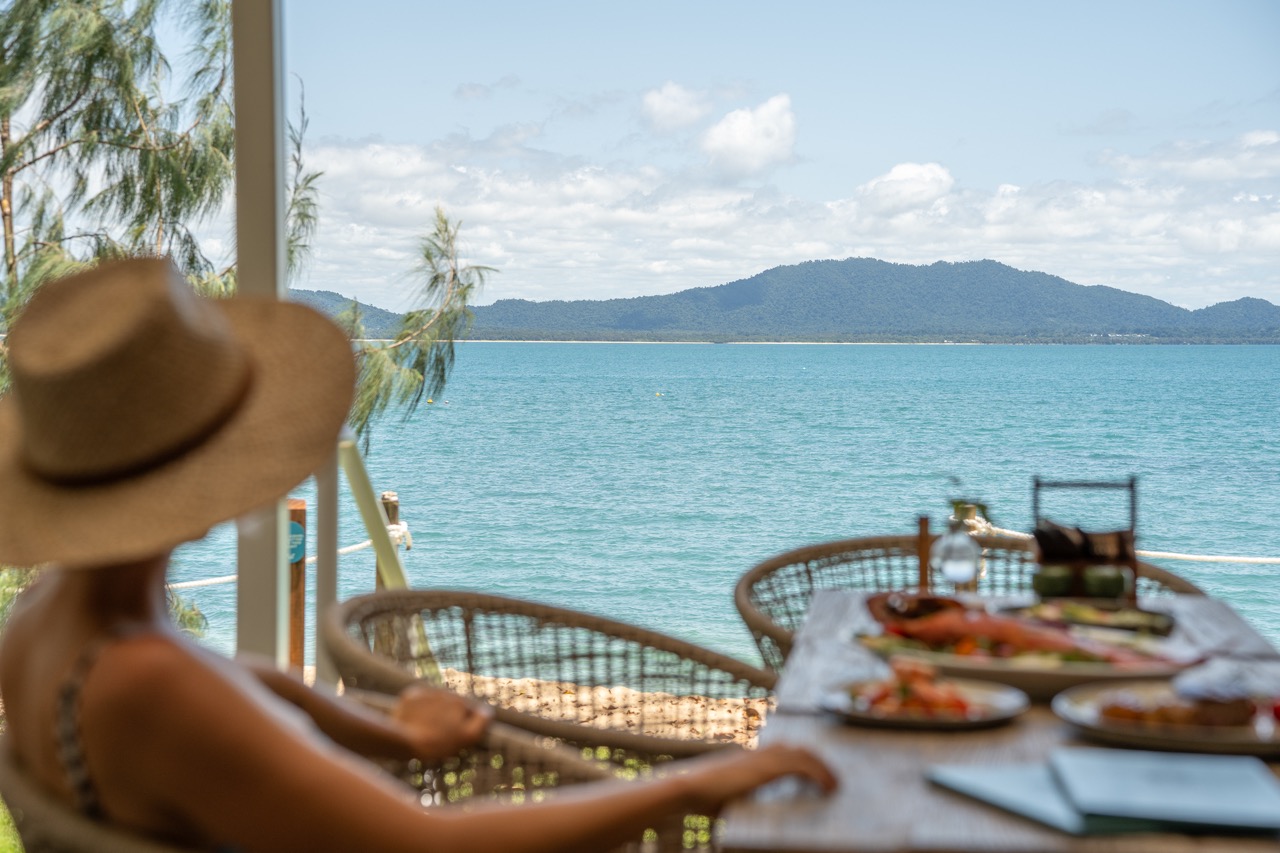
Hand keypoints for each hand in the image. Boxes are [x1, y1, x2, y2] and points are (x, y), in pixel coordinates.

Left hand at [391, 685, 492, 760]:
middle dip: (447, 716)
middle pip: (450, 704)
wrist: (405, 740)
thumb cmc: (438, 742)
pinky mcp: (410, 694)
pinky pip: (418, 700)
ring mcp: (426, 692)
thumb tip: (488, 711)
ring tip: (425, 729)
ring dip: (432, 712)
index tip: (455, 735)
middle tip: (439, 734)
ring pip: (434, 702)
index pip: (467, 710)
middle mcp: (445, 693)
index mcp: (460, 702)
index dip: (463, 723)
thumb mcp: (467, 737)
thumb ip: (481, 722)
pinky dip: (417, 709)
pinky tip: (414, 722)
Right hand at [678, 742, 837, 814]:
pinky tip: (827, 788)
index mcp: (753, 756)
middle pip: (801, 749)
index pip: (787, 750)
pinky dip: (818, 776)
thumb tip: (747, 808)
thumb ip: (746, 797)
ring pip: (805, 756)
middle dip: (819, 761)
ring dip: (823, 768)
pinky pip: (802, 767)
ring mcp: (764, 758)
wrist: (689, 787)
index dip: (806, 758)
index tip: (819, 772)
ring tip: (834, 785)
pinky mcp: (767, 768)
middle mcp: (761, 752)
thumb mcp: (731, 794)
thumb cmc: (704, 795)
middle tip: (833, 779)